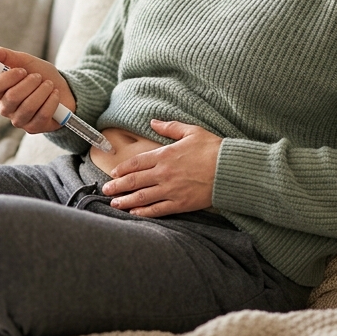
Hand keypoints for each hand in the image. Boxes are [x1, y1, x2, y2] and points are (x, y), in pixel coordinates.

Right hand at [0, 47, 75, 134]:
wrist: (62, 88)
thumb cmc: (39, 74)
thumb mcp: (24, 61)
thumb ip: (3, 56)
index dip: (8, 78)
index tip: (23, 70)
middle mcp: (6, 108)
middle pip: (12, 97)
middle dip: (30, 83)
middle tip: (39, 77)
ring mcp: (19, 120)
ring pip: (28, 106)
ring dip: (43, 91)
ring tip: (49, 84)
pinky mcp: (33, 128)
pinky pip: (42, 114)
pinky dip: (52, 101)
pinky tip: (54, 95)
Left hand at [102, 119, 221, 216]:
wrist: (230, 169)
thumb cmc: (213, 148)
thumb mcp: (191, 131)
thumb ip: (170, 127)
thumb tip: (153, 122)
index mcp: (165, 155)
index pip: (137, 162)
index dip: (123, 168)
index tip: (114, 173)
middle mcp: (164, 173)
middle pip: (135, 180)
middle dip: (118, 186)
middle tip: (105, 189)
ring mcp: (172, 189)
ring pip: (143, 196)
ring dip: (126, 200)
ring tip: (114, 203)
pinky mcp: (181, 203)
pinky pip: (159, 209)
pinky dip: (145, 212)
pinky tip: (135, 213)